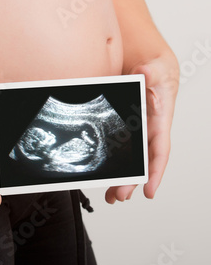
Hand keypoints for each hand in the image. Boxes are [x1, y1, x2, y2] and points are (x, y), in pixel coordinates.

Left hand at [105, 54, 179, 203]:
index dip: (155, 172)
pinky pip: (118, 149)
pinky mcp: (123, 129)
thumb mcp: (156, 70)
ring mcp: (136, 132)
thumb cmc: (157, 72)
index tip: (149, 190)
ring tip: (112, 196)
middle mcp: (148, 131)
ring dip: (122, 178)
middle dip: (133, 180)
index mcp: (159, 122)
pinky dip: (113, 164)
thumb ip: (152, 73)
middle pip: (142, 162)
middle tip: (120, 195)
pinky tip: (105, 178)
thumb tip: (146, 73)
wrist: (150, 67)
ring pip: (130, 160)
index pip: (159, 151)